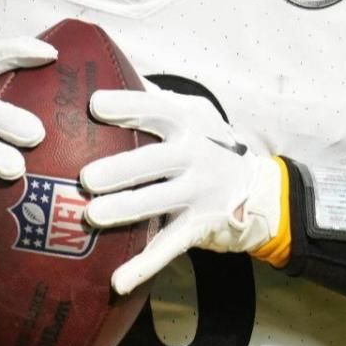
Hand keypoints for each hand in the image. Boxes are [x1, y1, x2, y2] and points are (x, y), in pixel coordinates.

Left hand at [80, 87, 283, 294]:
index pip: (155, 110)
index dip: (128, 106)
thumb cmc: (206, 142)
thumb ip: (152, 97)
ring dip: (126, 210)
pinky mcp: (198, 227)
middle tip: (87, 177)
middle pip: (154, 161)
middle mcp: (194, 156)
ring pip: (158, 203)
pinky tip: (117, 281)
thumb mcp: (191, 113)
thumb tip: (106, 64)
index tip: (95, 104)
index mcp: (187, 122)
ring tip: (93, 215)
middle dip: (122, 169)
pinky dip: (143, 266)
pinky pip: (168, 247)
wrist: (258, 187)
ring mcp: (198, 193)